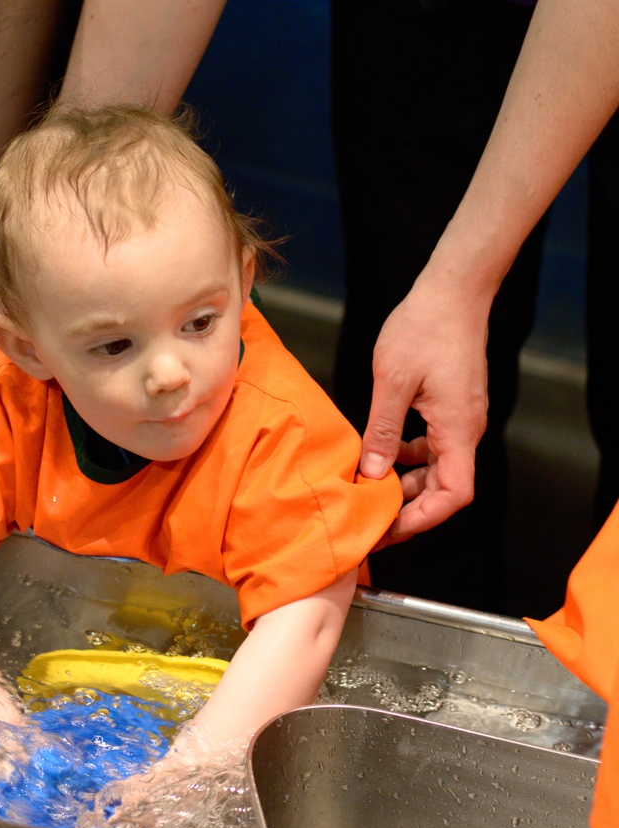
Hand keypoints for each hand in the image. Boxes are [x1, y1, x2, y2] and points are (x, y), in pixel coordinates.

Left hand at [359, 279, 490, 546]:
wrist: (452, 291)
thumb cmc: (425, 327)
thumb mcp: (393, 382)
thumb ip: (382, 432)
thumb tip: (372, 474)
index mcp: (458, 429)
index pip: (454, 494)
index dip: (425, 518)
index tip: (391, 528)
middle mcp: (465, 430)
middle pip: (444, 488)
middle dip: (409, 510)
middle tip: (371, 522)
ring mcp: (460, 420)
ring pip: (436, 470)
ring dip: (406, 485)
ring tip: (370, 494)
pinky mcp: (451, 409)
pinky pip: (433, 448)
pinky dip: (409, 460)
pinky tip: (383, 457)